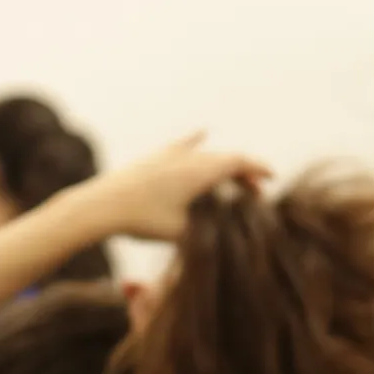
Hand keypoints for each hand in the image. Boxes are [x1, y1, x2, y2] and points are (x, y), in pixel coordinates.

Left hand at [78, 134, 271, 241]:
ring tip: (233, 178)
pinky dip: (195, 142)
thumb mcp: (183, 232)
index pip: (241, 162)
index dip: (260, 169)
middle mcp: (189, 156)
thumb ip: (207, 231)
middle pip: (226, 159)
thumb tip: (224, 240)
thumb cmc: (143, 220)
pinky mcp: (152, 158)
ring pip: (205, 154)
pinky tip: (202, 133)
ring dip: (222, 165)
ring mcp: (169, 154)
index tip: (273, 177)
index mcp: (202, 169)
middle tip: (255, 191)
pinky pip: (181, 146)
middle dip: (244, 174)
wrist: (99, 206)